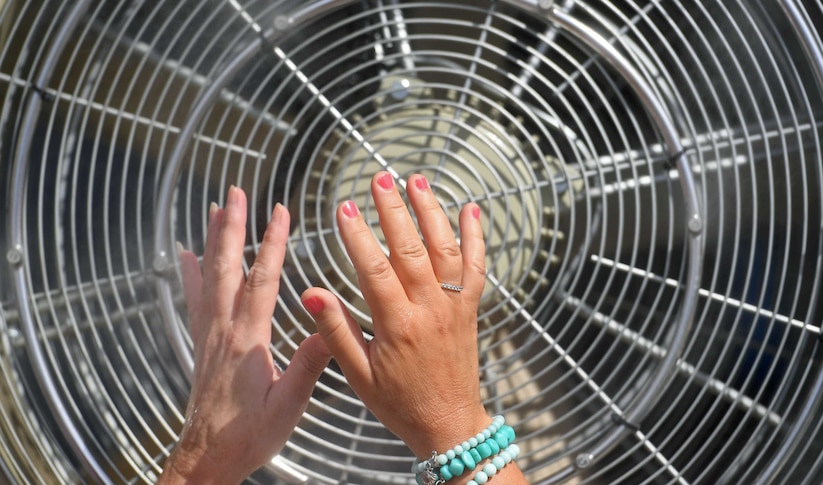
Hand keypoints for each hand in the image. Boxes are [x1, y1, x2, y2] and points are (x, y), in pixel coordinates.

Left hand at [159, 187, 330, 483]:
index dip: (272, 242)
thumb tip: (328, 325)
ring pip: (209, 276)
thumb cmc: (249, 435)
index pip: (263, 279)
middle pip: (227, 266)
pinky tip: (186, 255)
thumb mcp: (288, 404)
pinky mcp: (203, 343)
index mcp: (249, 340)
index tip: (280, 210)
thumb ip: (308, 364)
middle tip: (234, 191)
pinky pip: (194, 299)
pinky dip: (190, 272)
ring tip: (213, 207)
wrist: (208, 457)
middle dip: (232, 225)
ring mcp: (210, 334)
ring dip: (212, 239)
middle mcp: (224, 330)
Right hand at [302, 172, 525, 483]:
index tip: (343, 207)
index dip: (357, 236)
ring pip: (446, 249)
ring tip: (416, 180)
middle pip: (411, 249)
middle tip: (378, 178)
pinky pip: (477, 267)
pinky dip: (475, 236)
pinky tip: (471, 209)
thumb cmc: (400, 403)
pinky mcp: (470, 308)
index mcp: (398, 326)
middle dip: (394, 210)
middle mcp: (430, 309)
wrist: (449, 424)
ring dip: (431, 211)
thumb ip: (336, 331)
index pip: (374, 270)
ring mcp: (455, 306)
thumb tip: (311, 294)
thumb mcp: (358, 375)